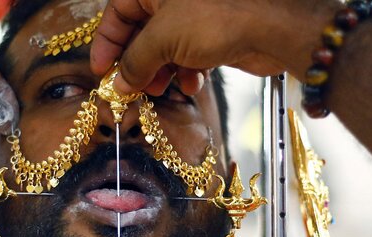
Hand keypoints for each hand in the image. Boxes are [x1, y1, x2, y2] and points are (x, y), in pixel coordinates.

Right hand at [90, 0, 333, 94]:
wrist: (271, 27)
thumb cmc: (216, 18)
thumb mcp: (162, 39)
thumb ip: (134, 61)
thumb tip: (118, 83)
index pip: (118, 11)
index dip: (106, 43)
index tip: (100, 70)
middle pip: (142, 32)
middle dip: (136, 63)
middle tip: (130, 88)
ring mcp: (196, 15)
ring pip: (166, 47)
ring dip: (160, 72)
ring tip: (158, 90)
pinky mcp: (215, 33)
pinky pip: (189, 54)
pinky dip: (186, 71)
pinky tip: (191, 84)